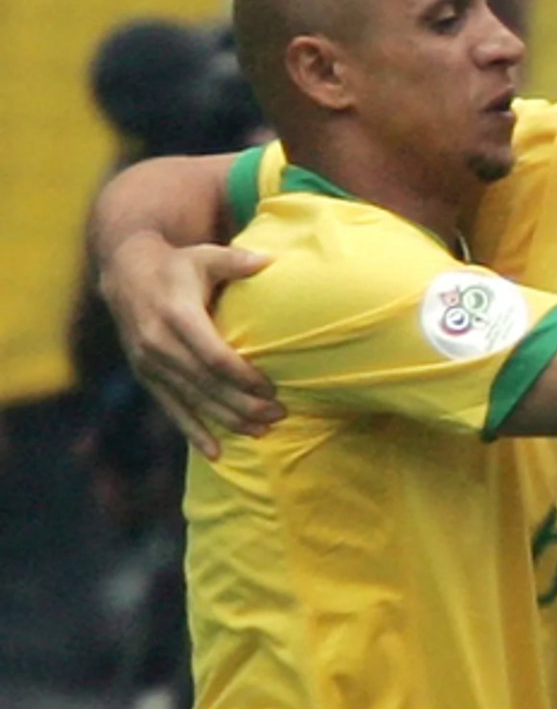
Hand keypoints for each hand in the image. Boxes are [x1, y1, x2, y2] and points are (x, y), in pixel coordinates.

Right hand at [100, 232, 279, 457]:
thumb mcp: (205, 256)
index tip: (272, 388)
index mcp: (176, 316)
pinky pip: (170, 408)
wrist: (125, 272)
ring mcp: (148, 363)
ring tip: (261, 433)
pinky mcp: (144, 375)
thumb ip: (237, 260)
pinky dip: (192, 432)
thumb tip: (270, 260)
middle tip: (279, 416)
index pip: (213, 357)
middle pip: (205, 385)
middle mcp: (158, 344)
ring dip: (226, 420)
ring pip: (191, 401)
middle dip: (243, 404)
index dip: (243, 376)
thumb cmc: (177, 265)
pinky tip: (215, 453)